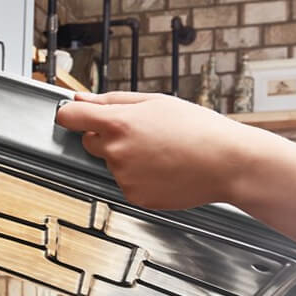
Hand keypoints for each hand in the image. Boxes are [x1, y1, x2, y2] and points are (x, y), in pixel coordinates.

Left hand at [53, 91, 277, 209]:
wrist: (227, 162)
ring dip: (126, 156)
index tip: (72, 114)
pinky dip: (139, 176)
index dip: (69, 114)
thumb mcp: (155, 102)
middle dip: (106, 136)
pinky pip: (126, 182)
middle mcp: (116, 152)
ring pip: (111, 163)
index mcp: (118, 123)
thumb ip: (112, 101)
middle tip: (141, 132)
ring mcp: (124, 177)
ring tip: (162, 150)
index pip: (69, 117)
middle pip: (89, 142)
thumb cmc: (197, 128)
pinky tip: (163, 168)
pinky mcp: (134, 196)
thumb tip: (80, 99)